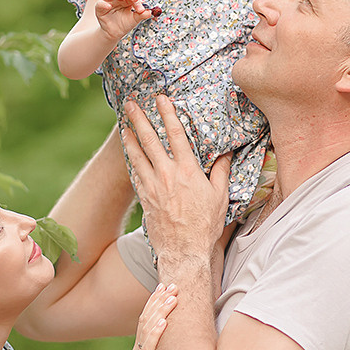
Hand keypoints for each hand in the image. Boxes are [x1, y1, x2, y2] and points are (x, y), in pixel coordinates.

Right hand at [95, 0, 156, 43]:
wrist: (114, 34)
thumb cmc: (124, 24)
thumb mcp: (134, 19)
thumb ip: (141, 15)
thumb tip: (150, 11)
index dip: (137, 0)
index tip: (141, 8)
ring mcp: (107, 2)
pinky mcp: (99, 9)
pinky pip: (99, 4)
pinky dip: (103, 4)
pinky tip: (109, 6)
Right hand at [122, 281, 177, 349]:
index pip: (148, 322)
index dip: (157, 304)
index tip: (168, 289)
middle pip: (147, 319)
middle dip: (159, 300)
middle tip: (172, 283)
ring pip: (147, 329)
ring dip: (159, 310)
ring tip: (171, 294)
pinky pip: (148, 348)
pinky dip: (156, 332)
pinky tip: (165, 320)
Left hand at [123, 97, 230, 265]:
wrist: (184, 251)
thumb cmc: (205, 225)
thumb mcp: (220, 196)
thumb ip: (222, 171)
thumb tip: (226, 152)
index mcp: (187, 170)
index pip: (176, 134)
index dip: (168, 114)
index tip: (161, 99)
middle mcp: (166, 174)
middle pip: (150, 140)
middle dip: (139, 119)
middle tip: (130, 103)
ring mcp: (152, 186)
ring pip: (136, 155)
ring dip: (129, 137)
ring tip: (123, 124)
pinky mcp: (144, 198)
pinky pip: (135, 175)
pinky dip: (131, 162)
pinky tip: (128, 154)